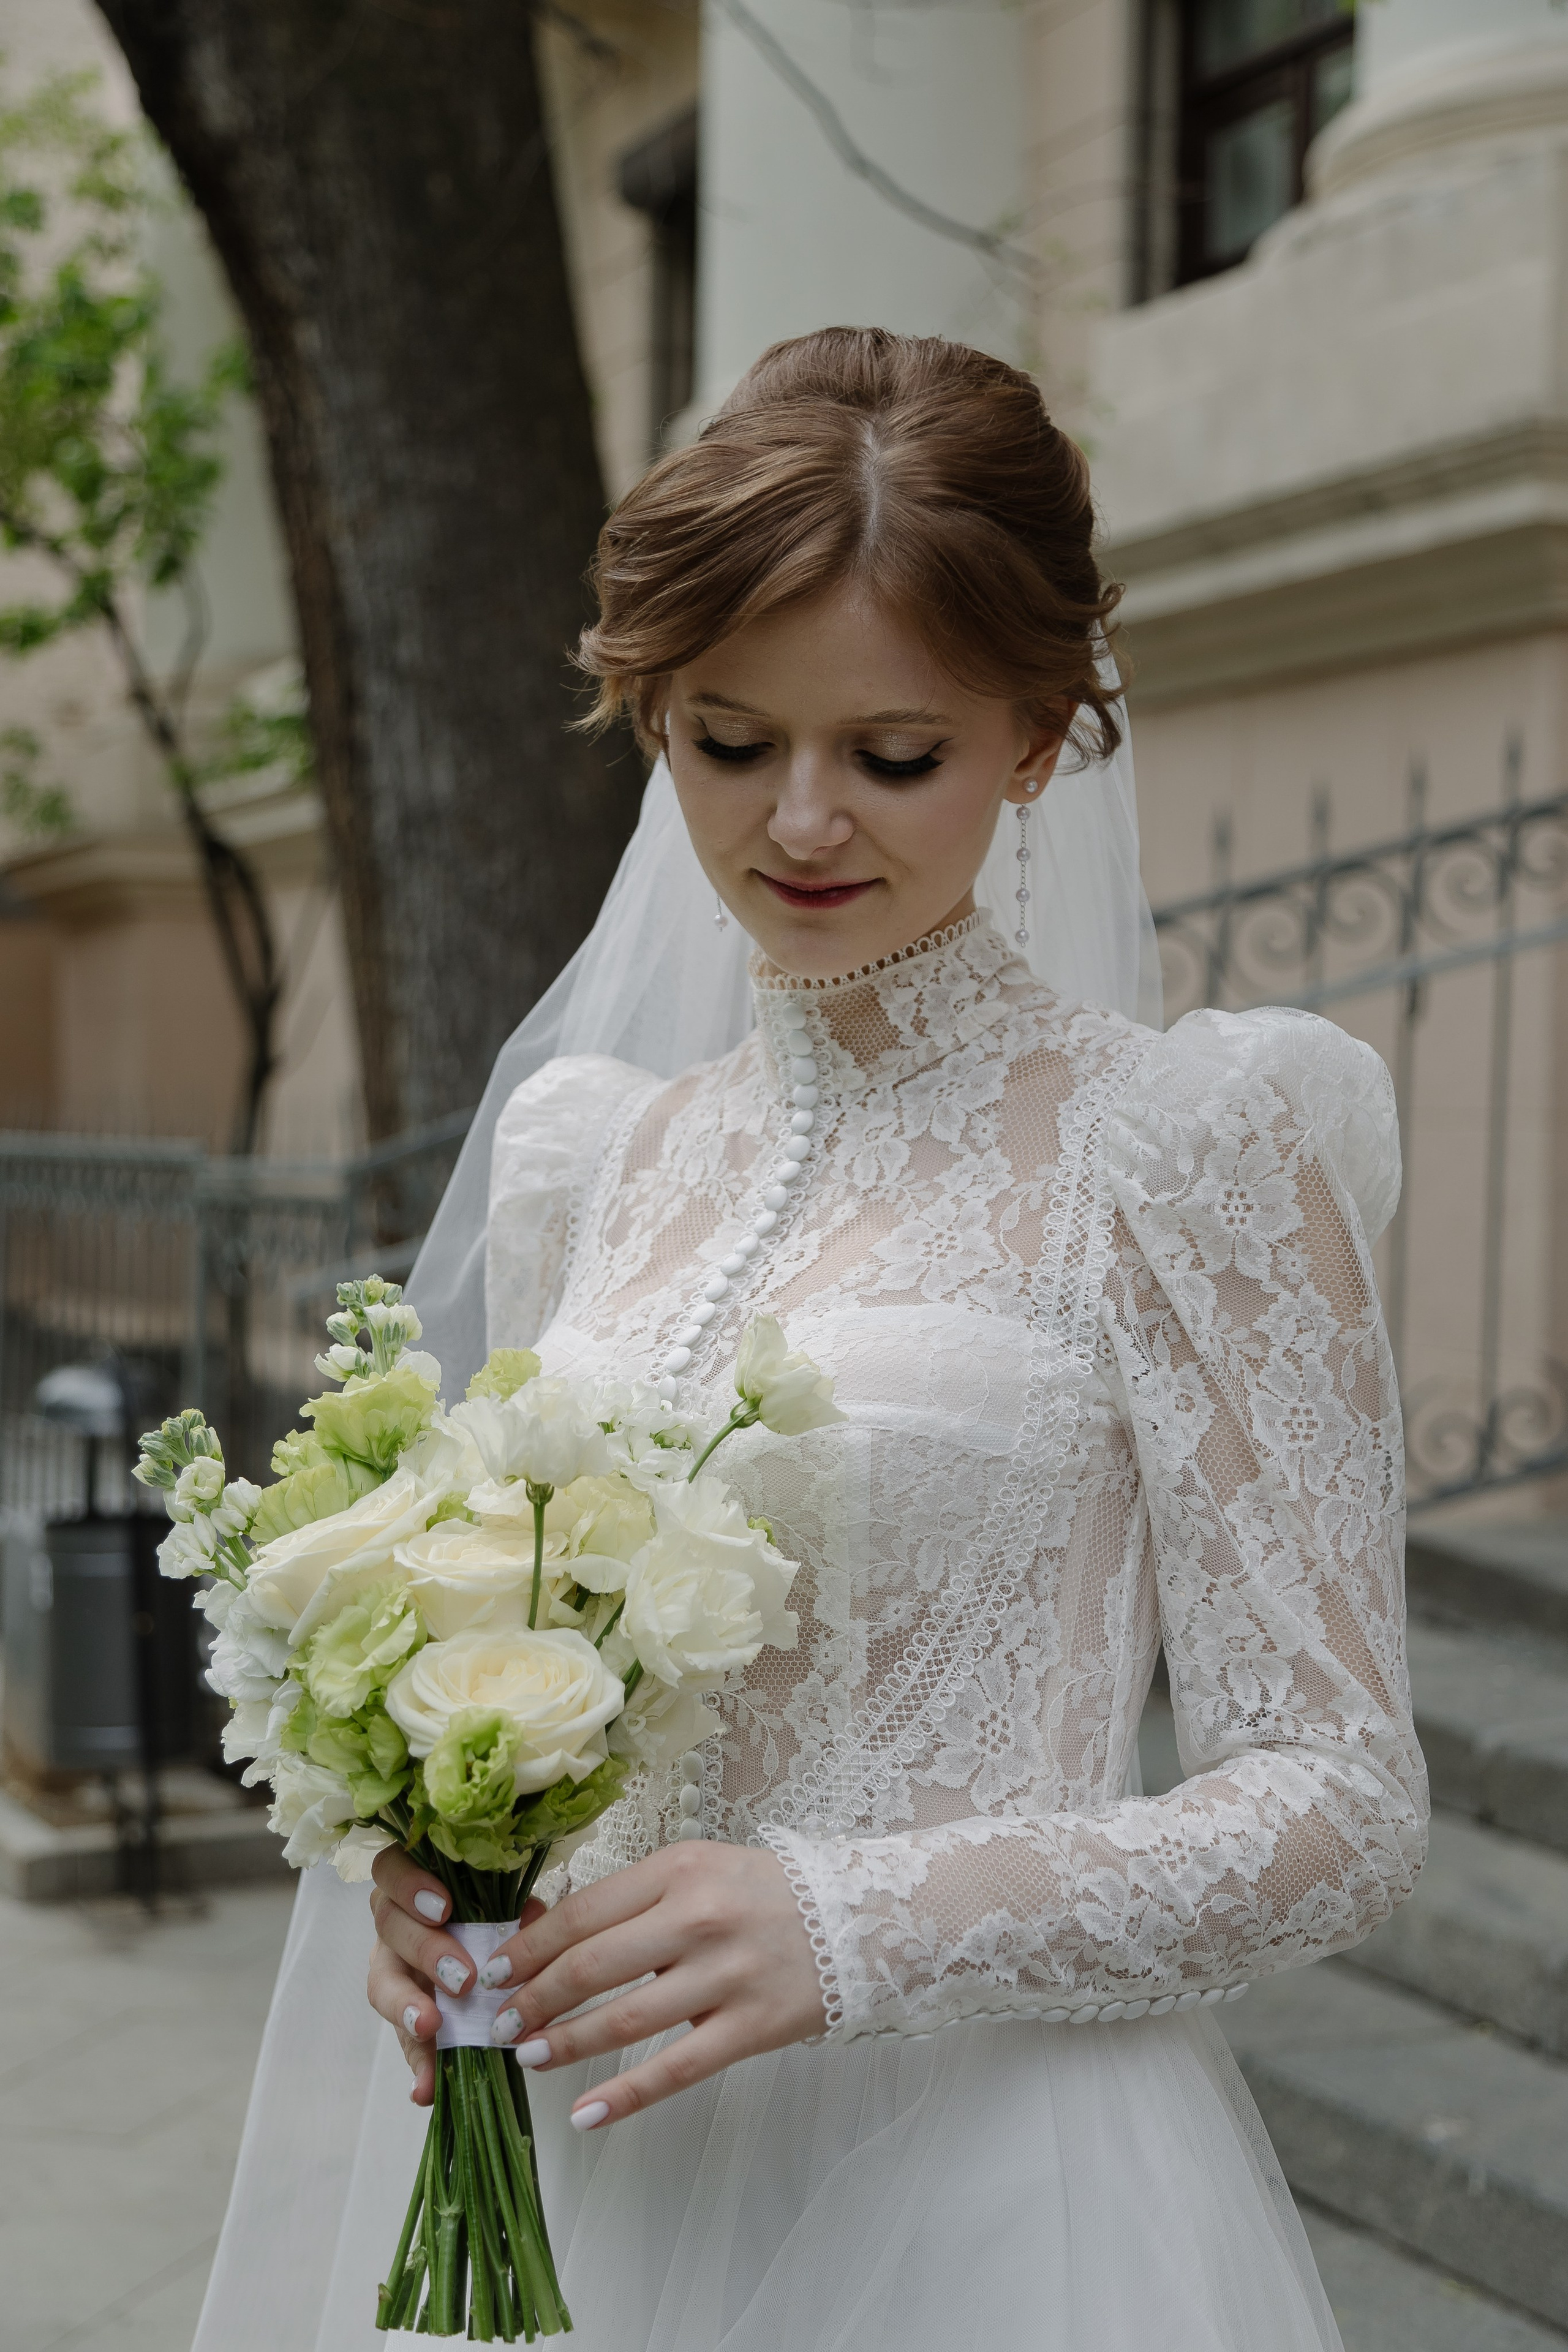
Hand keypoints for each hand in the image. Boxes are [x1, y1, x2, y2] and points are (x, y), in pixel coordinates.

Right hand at [366, 1848, 547, 2106]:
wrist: (481, 1962)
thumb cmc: (489, 1919)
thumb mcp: (506, 1909)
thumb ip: (515, 1911)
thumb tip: (531, 1918)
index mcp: (415, 1884)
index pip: (392, 1868)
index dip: (411, 1886)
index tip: (445, 1909)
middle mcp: (394, 1923)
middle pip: (389, 1926)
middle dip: (426, 1950)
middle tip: (460, 1977)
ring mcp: (391, 1969)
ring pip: (381, 1982)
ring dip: (407, 2007)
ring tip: (433, 2028)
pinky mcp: (401, 2016)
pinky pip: (403, 2041)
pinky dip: (418, 2066)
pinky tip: (427, 2089)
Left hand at [368, 1840, 825, 2125]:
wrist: (861, 1916)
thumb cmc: (763, 1894)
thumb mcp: (697, 1870)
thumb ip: (633, 1900)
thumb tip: (548, 1934)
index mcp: (679, 1869)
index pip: (582, 1913)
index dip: (530, 1947)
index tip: (496, 1970)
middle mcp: (698, 1918)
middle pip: (592, 1966)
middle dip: (534, 1998)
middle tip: (500, 2021)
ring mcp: (726, 1975)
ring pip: (625, 2020)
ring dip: (567, 2043)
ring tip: (529, 2056)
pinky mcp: (752, 2027)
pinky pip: (676, 2069)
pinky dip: (625, 2096)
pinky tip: (585, 2113)